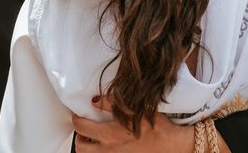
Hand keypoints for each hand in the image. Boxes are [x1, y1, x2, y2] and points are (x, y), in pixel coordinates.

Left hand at [73, 112, 188, 152]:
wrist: (170, 145)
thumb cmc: (156, 127)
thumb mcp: (135, 109)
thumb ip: (112, 103)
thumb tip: (95, 100)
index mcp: (110, 134)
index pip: (82, 126)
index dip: (77, 118)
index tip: (80, 113)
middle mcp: (108, 149)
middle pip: (80, 146)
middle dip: (78, 134)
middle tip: (83, 125)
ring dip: (86, 146)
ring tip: (91, 138)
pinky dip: (98, 152)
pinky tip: (105, 146)